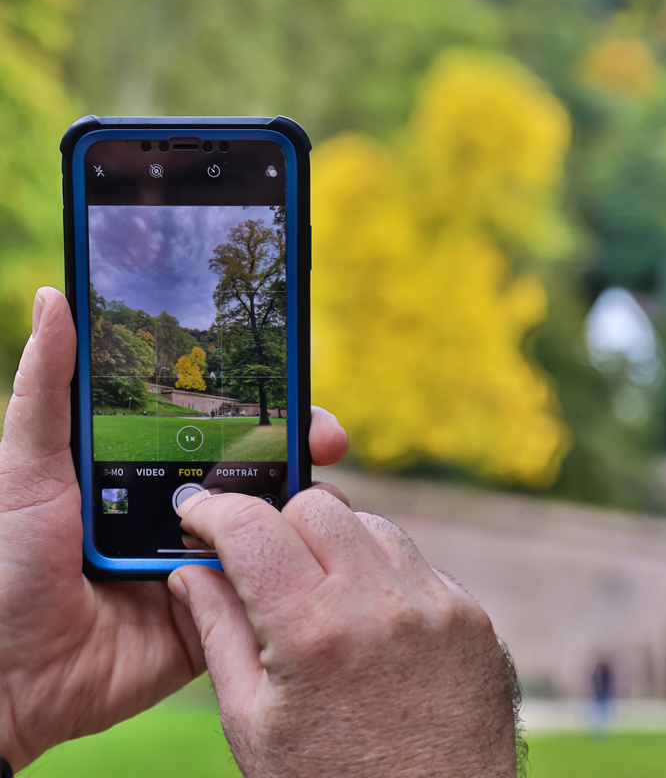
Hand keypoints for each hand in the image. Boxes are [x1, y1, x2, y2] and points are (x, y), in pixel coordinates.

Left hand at [0, 287, 347, 772]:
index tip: (296, 379)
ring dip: (303, 507)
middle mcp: (184, 512)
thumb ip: (47, 385)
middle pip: (259, 469)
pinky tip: (303, 557)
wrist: (5, 679)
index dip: (263, 402)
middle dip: (301, 446)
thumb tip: (53, 295)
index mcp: (148, 469)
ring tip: (318, 493)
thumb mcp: (27, 464)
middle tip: (325, 438)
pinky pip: (262, 595)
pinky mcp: (214, 619)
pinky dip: (286, 575)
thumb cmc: (6, 564)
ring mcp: (203, 565)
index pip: (218, 424)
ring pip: (273, 528)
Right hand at [169, 488, 518, 777]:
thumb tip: (191, 570)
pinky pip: (414, 563)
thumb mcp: (252, 723)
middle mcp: (380, 603)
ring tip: (322, 603)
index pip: (251, 526)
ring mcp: (435, 605)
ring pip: (368, 524)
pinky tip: (371, 628)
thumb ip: (217, 632)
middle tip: (263, 568)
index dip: (214, 510)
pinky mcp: (470, 616)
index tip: (199, 514)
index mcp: (313, 631)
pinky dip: (382, 578)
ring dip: (335, 546)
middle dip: (277, 526)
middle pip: (314, 507)